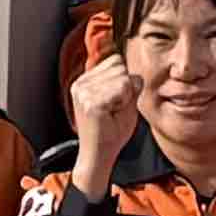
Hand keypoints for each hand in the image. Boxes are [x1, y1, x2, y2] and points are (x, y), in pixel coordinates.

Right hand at [65, 51, 140, 190]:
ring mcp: (83, 92)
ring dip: (125, 96)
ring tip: (112, 112)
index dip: (124, 81)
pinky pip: (122, 87)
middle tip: (114, 109)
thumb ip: (128, 81)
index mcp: (85, 81)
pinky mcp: (90, 102)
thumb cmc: (112, 130)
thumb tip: (134, 65)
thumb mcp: (124, 100)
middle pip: (120, 66)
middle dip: (126, 88)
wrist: (99, 155)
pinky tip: (112, 115)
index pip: (115, 61)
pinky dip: (124, 102)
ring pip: (123, 77)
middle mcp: (80, 83)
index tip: (114, 102)